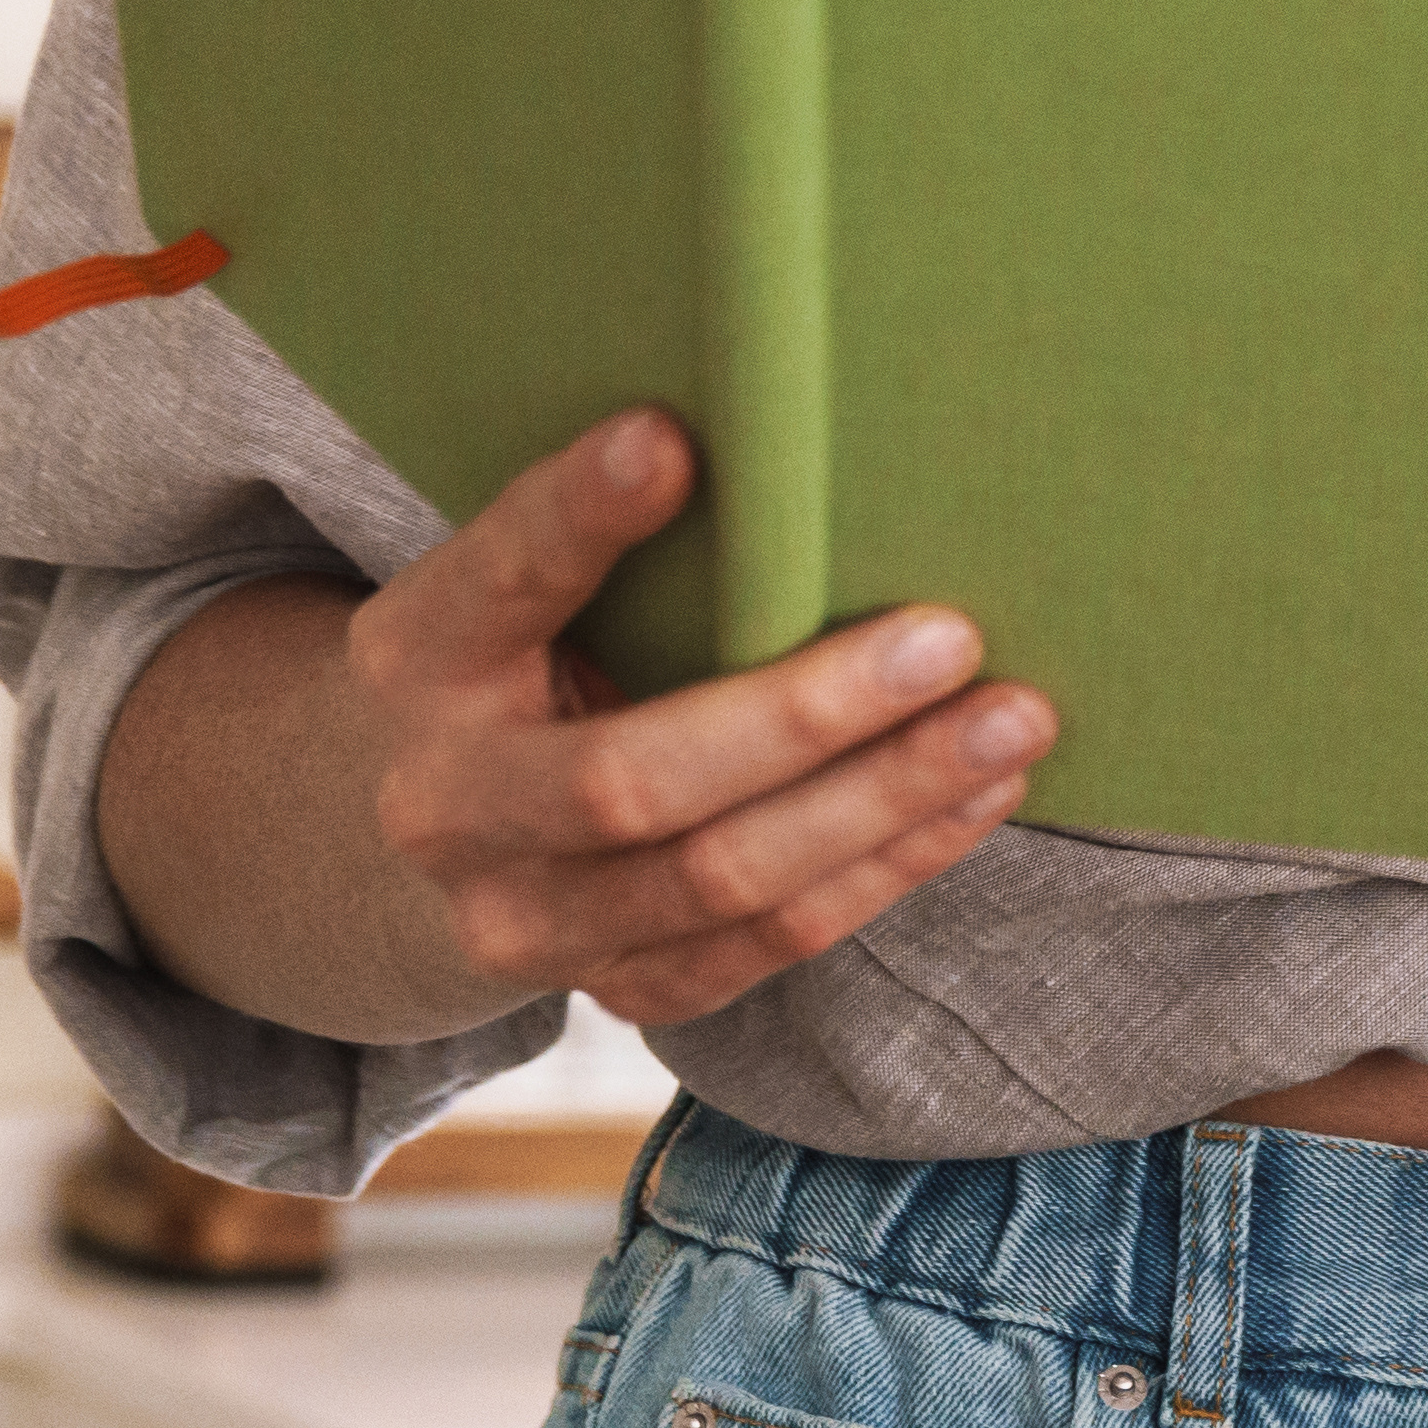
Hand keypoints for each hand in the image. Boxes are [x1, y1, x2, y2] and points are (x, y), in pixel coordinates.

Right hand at [343, 410, 1052, 1025]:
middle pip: (631, 782)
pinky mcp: (617, 989)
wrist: (439, 822)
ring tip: (1009, 724)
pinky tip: (973, 800)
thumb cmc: (525, 651)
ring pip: (723, 883)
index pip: (500, 580)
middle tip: (952, 639)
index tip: (671, 437)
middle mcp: (446, 808)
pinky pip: (770, 945)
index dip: (578, 517)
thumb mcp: (520, 583)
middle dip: (807, 715)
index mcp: (418, 658)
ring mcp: (523, 923)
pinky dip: (887, 869)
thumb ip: (611, 536)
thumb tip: (787, 443)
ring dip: (887, 803)